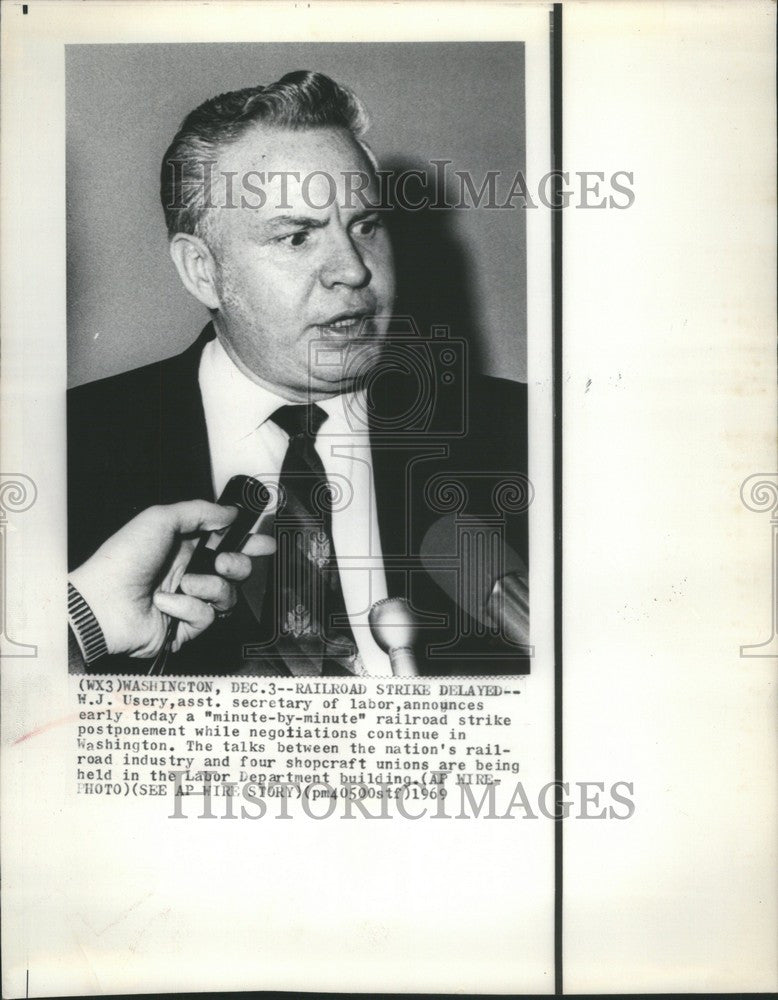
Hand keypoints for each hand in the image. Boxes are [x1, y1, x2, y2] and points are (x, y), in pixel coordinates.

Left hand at [69, 500, 274, 657]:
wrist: (103, 602)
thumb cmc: (123, 559)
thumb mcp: (160, 519)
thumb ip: (199, 511)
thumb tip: (230, 513)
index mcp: (184, 546)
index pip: (227, 542)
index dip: (249, 543)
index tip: (265, 543)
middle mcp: (189, 572)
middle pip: (236, 570)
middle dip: (238, 564)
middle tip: (222, 562)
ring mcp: (188, 601)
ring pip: (227, 595)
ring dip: (209, 586)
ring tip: (185, 584)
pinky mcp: (185, 627)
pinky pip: (207, 616)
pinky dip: (186, 608)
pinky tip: (164, 604)